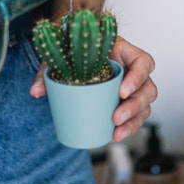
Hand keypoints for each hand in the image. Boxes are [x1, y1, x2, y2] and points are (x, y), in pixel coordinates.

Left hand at [30, 35, 156, 142]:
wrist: (75, 47)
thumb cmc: (75, 47)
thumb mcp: (62, 55)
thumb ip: (48, 71)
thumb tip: (35, 92)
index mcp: (124, 51)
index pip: (143, 61)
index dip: (137, 77)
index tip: (121, 91)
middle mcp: (133, 69)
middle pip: (148, 88)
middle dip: (134, 106)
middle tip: (115, 118)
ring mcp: (132, 86)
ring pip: (145, 105)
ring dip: (133, 121)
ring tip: (116, 132)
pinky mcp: (126, 100)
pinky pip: (136, 116)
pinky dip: (128, 128)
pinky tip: (114, 137)